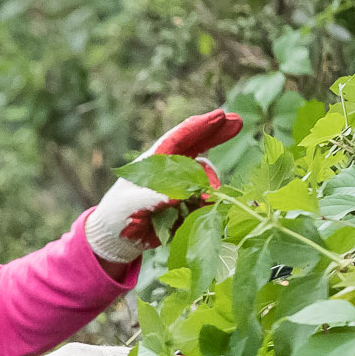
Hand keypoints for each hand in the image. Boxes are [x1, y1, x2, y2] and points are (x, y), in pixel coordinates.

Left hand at [83, 110, 243, 264]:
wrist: (119, 239)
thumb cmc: (117, 215)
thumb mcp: (129, 205)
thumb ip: (151, 197)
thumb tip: (176, 195)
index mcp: (154, 161)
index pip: (179, 139)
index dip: (199, 126)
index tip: (219, 116)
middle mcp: (171, 168)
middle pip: (198, 144)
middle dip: (217, 133)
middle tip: (237, 121)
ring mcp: (182, 184)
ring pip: (205, 177)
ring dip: (211, 184)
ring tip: (208, 198)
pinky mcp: (189, 203)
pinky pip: (205, 200)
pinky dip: (209, 204)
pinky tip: (205, 210)